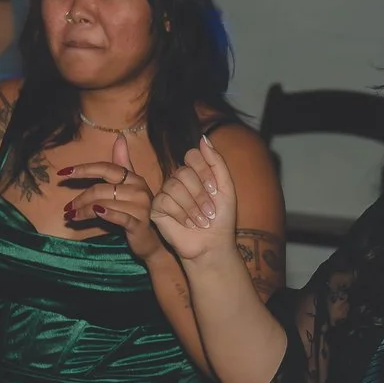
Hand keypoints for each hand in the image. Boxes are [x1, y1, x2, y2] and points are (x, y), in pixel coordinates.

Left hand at [57, 134, 162, 261]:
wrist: (153, 239)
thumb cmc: (137, 211)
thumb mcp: (130, 186)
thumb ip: (123, 163)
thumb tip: (120, 136)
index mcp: (134, 178)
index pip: (106, 168)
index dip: (84, 169)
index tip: (63, 173)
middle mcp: (138, 190)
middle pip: (101, 188)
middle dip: (80, 198)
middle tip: (68, 207)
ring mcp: (141, 207)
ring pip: (105, 204)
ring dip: (84, 211)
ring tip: (72, 216)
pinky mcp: (139, 224)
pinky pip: (119, 217)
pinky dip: (106, 215)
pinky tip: (95, 214)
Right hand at [147, 138, 234, 264]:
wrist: (213, 244)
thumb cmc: (221, 218)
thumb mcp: (226, 187)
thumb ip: (217, 162)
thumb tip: (203, 138)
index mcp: (194, 173)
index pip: (192, 155)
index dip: (204, 172)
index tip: (215, 190)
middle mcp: (178, 180)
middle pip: (184, 172)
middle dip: (201, 194)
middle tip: (210, 212)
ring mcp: (166, 193)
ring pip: (174, 186)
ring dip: (192, 207)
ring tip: (202, 221)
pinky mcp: (157, 208)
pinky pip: (165, 200)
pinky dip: (180, 214)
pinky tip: (188, 224)